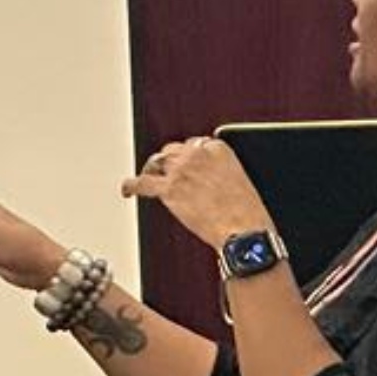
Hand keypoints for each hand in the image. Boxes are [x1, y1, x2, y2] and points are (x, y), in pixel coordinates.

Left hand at [124, 134, 272, 254]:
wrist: (243, 231)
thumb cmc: (247, 213)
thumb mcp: (240, 181)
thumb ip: (221, 173)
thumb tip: (208, 182)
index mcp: (218, 148)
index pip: (194, 144)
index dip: (188, 157)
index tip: (188, 165)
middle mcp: (197, 154)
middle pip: (173, 151)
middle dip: (171, 162)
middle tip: (171, 174)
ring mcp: (180, 170)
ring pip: (157, 162)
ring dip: (154, 170)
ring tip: (150, 177)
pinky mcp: (168, 189)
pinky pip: (142, 183)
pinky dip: (132, 185)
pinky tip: (129, 189)